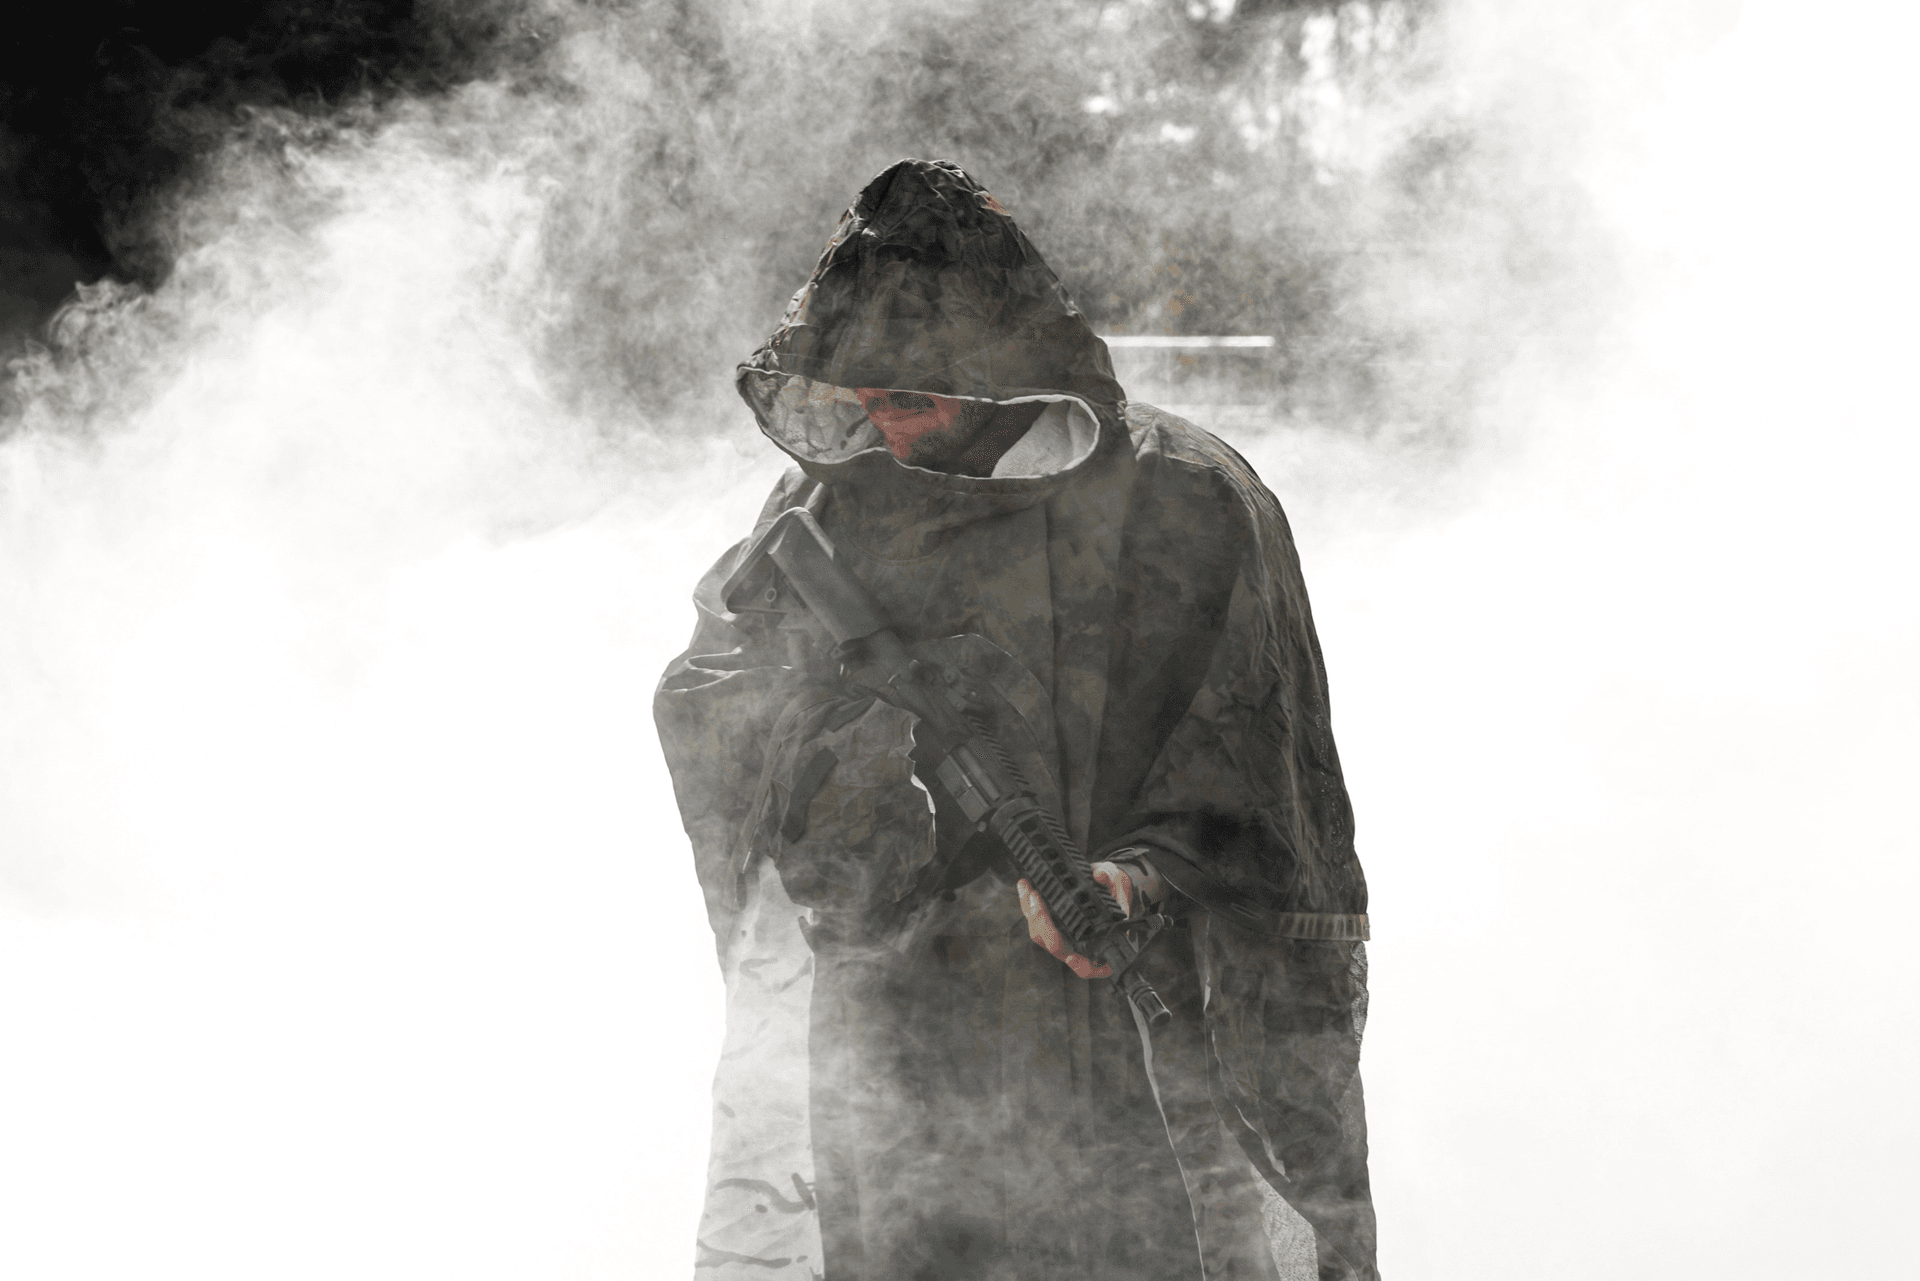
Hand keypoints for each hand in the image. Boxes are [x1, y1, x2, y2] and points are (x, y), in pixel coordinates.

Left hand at [1017, 862, 1135, 978]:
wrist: (1105, 882)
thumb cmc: (1116, 889)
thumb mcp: (1119, 880)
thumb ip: (1110, 878)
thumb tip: (1098, 876)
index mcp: (1103, 942)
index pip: (1092, 966)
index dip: (1081, 966)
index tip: (1072, 958)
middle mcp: (1080, 944)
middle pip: (1057, 947)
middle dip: (1042, 924)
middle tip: (1036, 897)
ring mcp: (1064, 936)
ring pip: (1041, 935)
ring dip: (1031, 913)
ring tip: (1028, 888)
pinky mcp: (1051, 925)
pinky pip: (1036, 921)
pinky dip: (1028, 905)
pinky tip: (1025, 886)